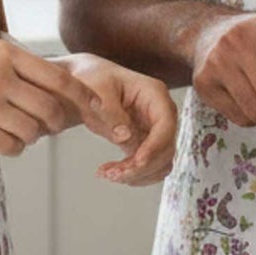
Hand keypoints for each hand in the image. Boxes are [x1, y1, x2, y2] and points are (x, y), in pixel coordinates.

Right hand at [0, 38, 105, 156]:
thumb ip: (15, 63)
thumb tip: (52, 84)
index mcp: (7, 53)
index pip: (60, 80)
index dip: (83, 98)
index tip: (96, 108)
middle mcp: (0, 78)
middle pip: (51, 110)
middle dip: (57, 123)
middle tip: (50, 125)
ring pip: (31, 132)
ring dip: (32, 136)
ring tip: (18, 129)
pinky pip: (9, 147)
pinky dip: (13, 147)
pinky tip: (3, 139)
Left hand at [55, 54, 178, 184]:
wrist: (89, 82)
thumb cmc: (95, 80)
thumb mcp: (98, 92)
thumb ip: (112, 114)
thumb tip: (125, 138)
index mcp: (154, 93)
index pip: (166, 124)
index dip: (155, 146)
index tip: (138, 162)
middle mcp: (161, 112)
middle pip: (166, 148)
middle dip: (142, 166)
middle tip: (113, 174)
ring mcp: (156, 129)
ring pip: (160, 162)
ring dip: (137, 174)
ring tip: (108, 174)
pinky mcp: (146, 143)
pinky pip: (149, 166)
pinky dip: (133, 175)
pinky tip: (111, 172)